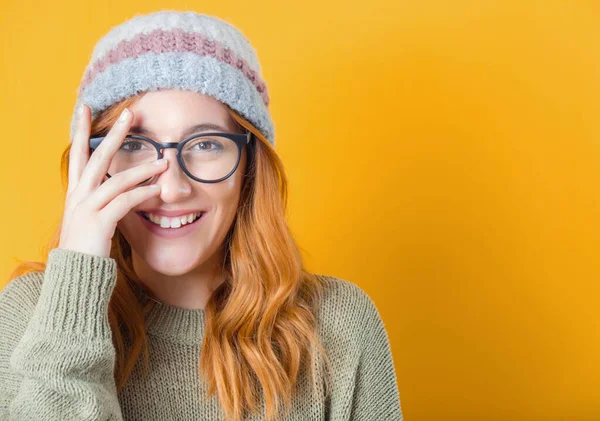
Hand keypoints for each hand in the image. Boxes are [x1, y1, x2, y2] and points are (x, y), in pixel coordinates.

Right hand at [58, 105, 167, 257]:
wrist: (76, 275)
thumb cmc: (87, 247)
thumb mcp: (92, 218)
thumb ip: (104, 200)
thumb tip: (123, 186)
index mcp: (76, 193)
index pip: (77, 155)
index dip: (80, 131)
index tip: (84, 108)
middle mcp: (77, 197)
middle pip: (95, 157)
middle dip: (113, 134)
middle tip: (129, 113)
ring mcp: (85, 209)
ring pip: (115, 180)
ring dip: (142, 169)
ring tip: (163, 163)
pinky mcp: (97, 224)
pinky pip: (123, 202)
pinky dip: (142, 194)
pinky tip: (157, 190)